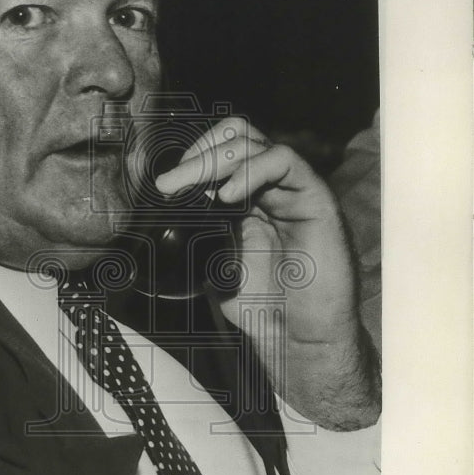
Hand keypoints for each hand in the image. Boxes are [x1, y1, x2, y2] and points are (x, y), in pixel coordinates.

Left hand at [156, 116, 380, 429]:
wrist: (300, 336)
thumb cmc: (263, 306)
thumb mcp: (214, 267)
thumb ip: (197, 239)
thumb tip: (157, 224)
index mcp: (250, 197)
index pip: (222, 151)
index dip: (192, 157)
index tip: (165, 185)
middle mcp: (272, 186)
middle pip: (236, 138)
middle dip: (197, 154)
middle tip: (169, 182)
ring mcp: (295, 189)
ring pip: (256, 143)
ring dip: (215, 159)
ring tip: (191, 186)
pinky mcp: (316, 197)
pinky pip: (284, 161)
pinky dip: (250, 170)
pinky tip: (226, 196)